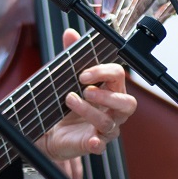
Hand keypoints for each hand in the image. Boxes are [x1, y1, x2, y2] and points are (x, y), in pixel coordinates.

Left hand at [34, 27, 135, 178]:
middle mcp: (112, 111)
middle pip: (128, 103)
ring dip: (90, 110)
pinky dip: (98, 142)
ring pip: (111, 122)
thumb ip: (71, 56)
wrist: (49, 131)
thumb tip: (70, 33)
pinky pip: (101, 146)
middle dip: (108, 95)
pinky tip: (92, 139)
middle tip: (86, 90)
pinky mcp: (94, 144)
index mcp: (109, 90)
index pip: (118, 77)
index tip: (83, 74)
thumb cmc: (65, 103)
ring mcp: (105, 129)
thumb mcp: (66, 78)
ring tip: (70, 100)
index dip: (103, 72)